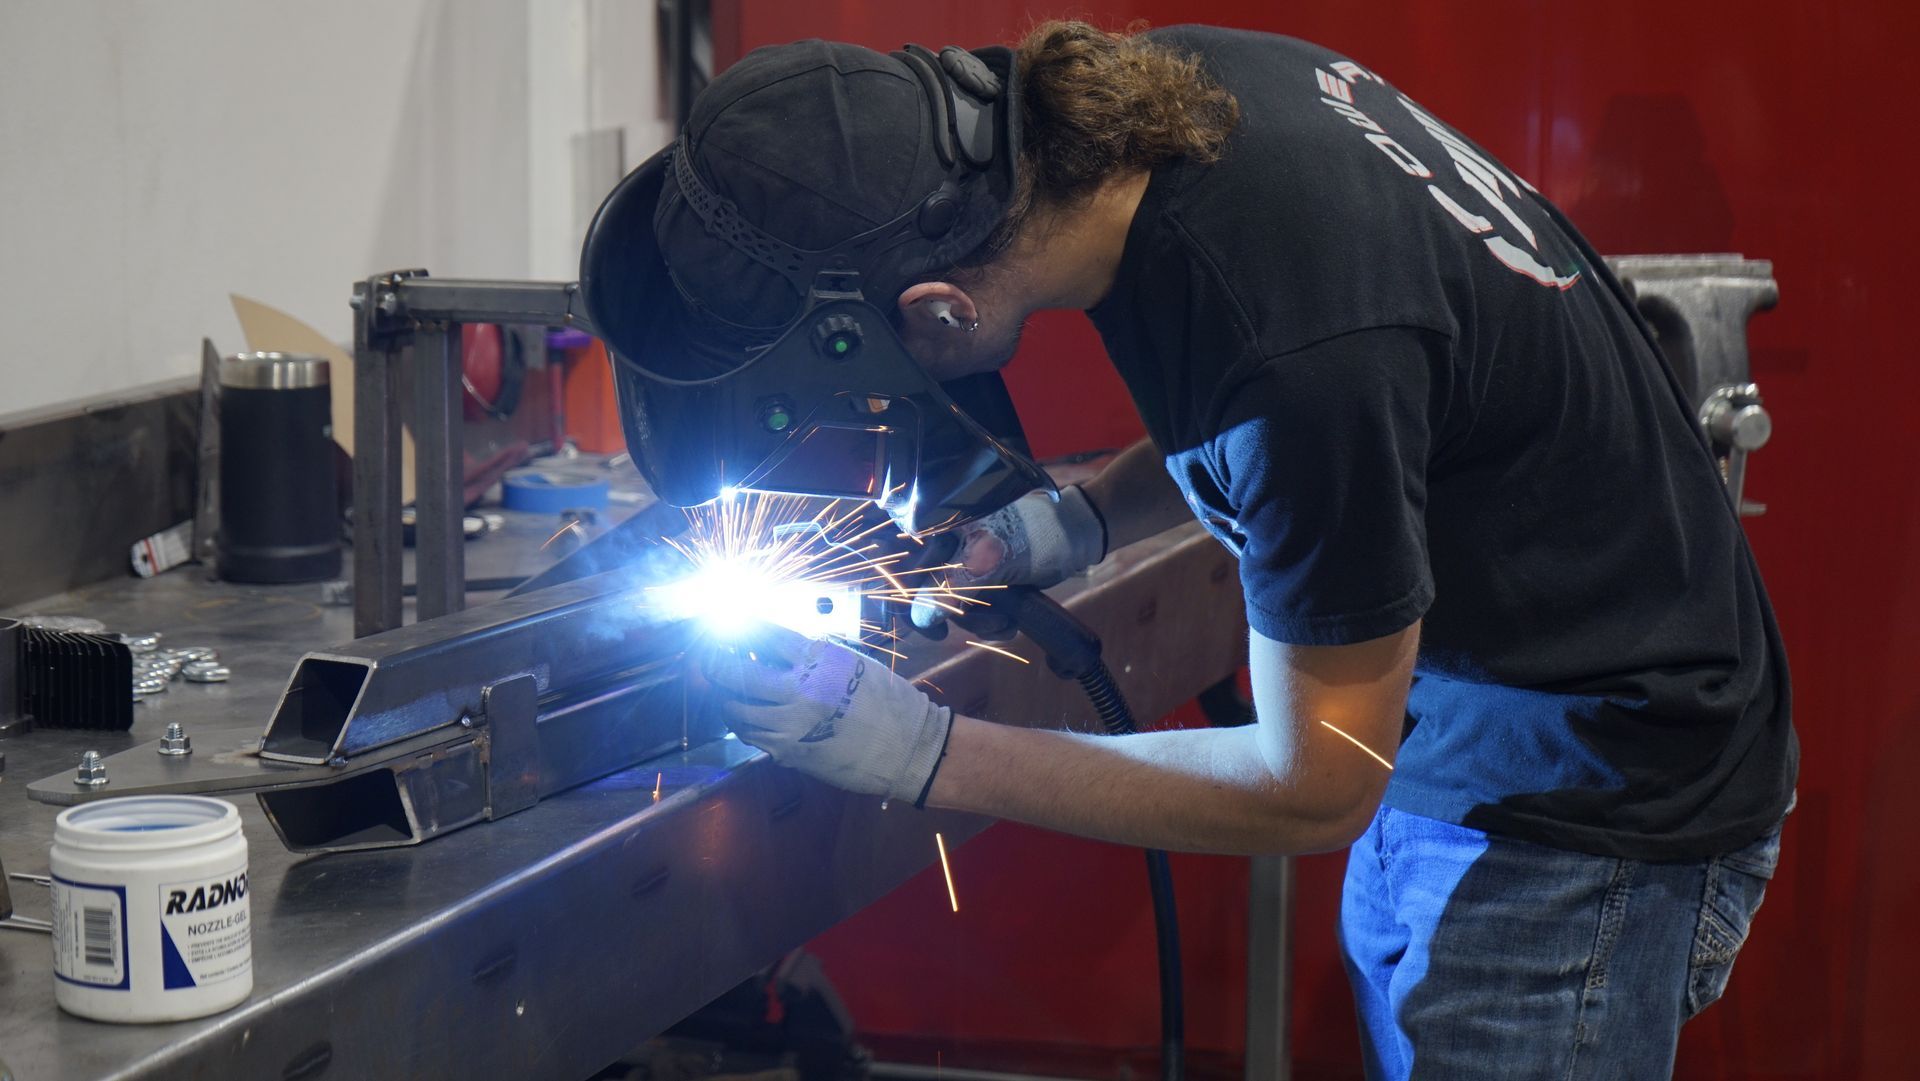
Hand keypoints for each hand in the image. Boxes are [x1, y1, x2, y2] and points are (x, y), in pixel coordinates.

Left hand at [703, 623, 952, 803]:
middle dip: (713, 662)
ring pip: (735, 710)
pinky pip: (751, 736)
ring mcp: (789, 725)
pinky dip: (744, 723)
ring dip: (726, 698)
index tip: (724, 624)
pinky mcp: (788, 753)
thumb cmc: (887, 700)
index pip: (763, 634)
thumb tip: (771, 649)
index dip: (738, 627)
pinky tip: (748, 715)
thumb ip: (811, 657)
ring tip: (727, 690)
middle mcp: (798, 690)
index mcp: (818, 660)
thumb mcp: (851, 664)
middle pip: (734, 672)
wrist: (907, 747)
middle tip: (708, 658)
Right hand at [910, 485, 1106, 630]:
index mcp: (938, 529)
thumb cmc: (1034, 536)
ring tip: (1007, 621)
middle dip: (960, 616)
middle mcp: (946, 546)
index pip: (905, 568)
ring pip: (954, 607)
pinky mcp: (986, 580)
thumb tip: (920, 616)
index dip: (909, 601)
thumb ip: (951, 587)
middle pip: (928, 595)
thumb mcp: (989, 562)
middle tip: (987, 621)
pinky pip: (975, 610)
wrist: (1076, 535)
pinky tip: (1011, 622)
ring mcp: (966, 565)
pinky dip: (991, 622)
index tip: (932, 629)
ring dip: (980, 622)